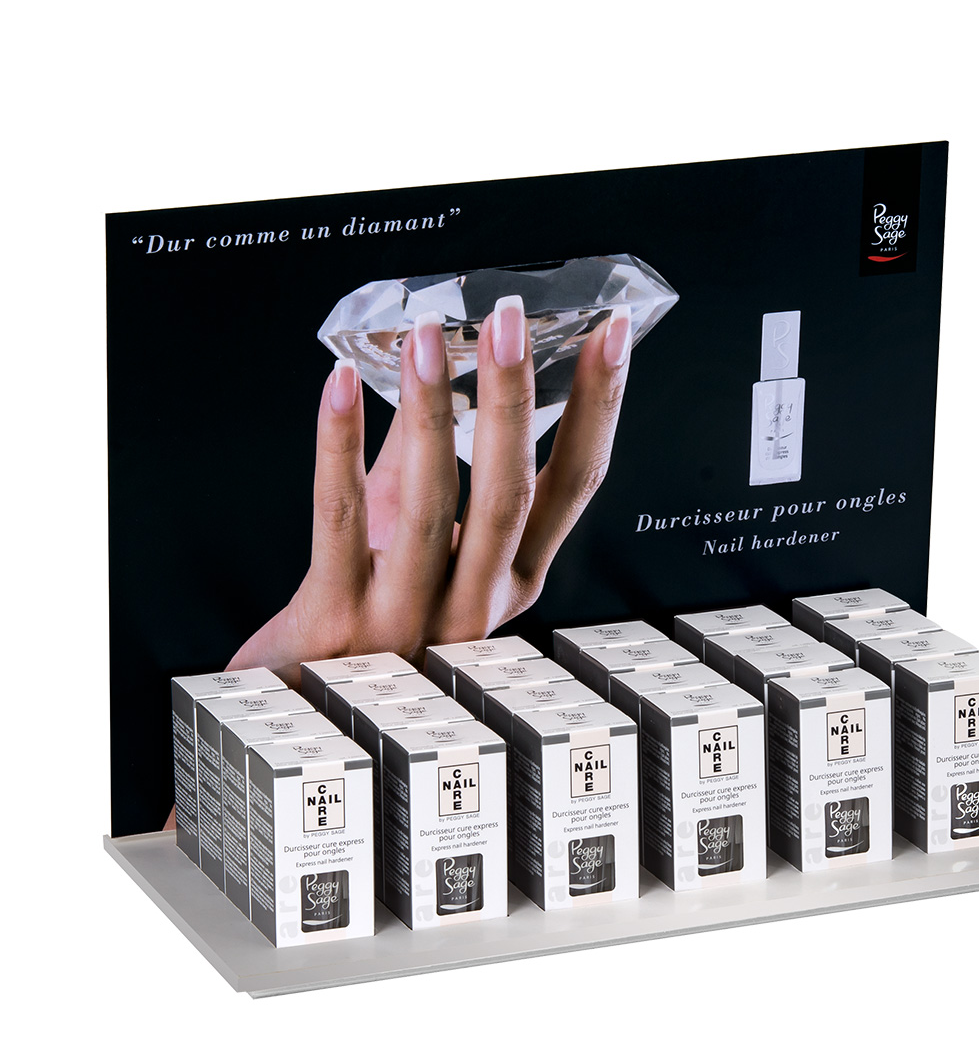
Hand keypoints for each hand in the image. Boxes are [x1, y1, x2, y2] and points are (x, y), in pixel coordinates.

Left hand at [227, 296, 632, 685]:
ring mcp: (407, 618)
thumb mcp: (418, 547)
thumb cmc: (366, 631)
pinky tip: (338, 388)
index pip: (574, 486)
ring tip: (426, 337)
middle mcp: (472, 605)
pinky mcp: (337, 621)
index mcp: (508, 582)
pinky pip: (339, 522)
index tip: (612, 337)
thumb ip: (432, 467)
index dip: (598, 408)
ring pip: (434, 507)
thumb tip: (440, 367)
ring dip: (432, 412)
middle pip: (512, 494)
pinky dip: (339, 448)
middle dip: (516, 399)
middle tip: (512, 320)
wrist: (305, 721)